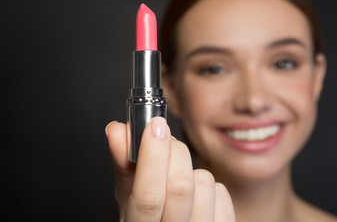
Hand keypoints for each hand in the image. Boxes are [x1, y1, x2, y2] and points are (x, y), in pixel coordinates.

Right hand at [106, 117, 234, 220]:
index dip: (152, 158)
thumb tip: (117, 129)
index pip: (148, 197)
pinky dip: (209, 186)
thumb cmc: (149, 214)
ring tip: (178, 178)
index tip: (154, 126)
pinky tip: (196, 194)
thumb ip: (123, 162)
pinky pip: (222, 194)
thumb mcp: (128, 195)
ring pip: (204, 184)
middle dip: (174, 152)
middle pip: (181, 187)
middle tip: (165, 141)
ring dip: (191, 170)